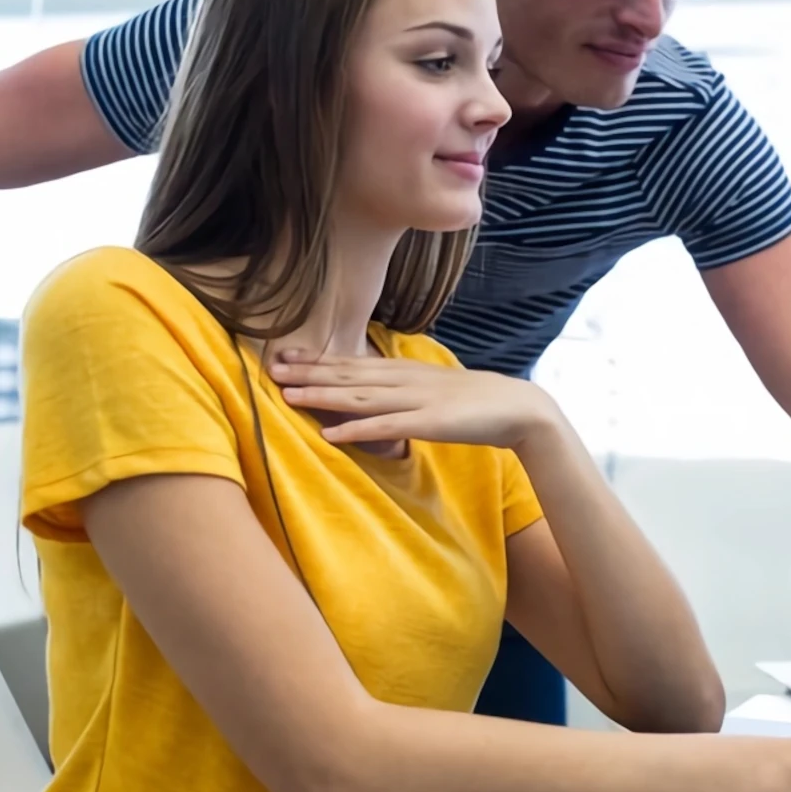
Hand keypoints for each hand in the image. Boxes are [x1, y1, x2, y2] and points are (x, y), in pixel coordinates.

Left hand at [267, 350, 558, 448]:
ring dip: (322, 397)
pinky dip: (355, 429)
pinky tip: (330, 435)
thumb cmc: (477, 403)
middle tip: (271, 370)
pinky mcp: (428, 423)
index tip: (285, 356)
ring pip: (360, 397)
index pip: (354, 363)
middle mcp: (405, 380)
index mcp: (406, 371)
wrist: (519, 408)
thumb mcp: (434, 391)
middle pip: (349, 376)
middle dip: (309, 374)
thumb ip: (406, 392)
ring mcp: (416, 400)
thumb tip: (380, 397)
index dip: (318, 360)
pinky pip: (385, 427)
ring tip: (287, 398)